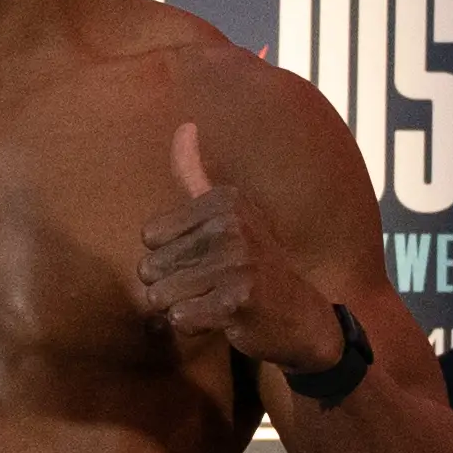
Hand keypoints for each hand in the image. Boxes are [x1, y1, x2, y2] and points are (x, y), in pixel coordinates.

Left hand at [139, 123, 343, 370]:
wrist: (304, 319)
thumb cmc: (254, 266)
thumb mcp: (230, 213)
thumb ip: (196, 174)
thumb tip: (184, 125)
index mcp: (224, 200)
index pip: (148, 236)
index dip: (170, 257)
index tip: (208, 259)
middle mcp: (231, 225)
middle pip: (150, 267)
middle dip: (174, 286)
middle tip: (214, 285)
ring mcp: (237, 263)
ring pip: (161, 296)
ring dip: (184, 307)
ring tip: (218, 301)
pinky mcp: (238, 301)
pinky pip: (181, 319)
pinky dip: (196, 327)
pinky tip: (225, 320)